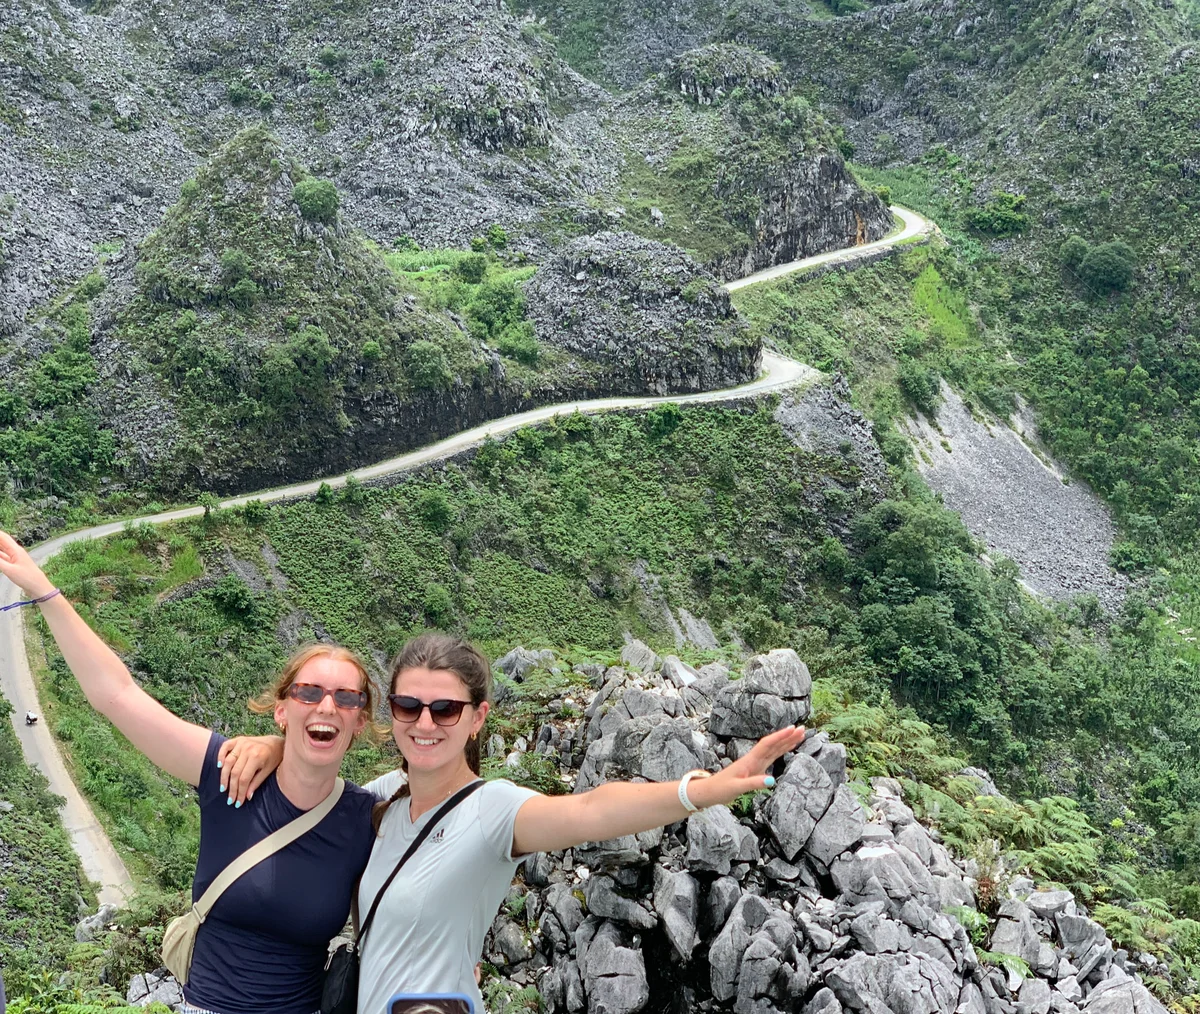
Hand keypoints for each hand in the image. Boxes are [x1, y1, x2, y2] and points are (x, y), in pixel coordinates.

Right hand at [0, 531, 55, 598]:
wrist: (38, 587)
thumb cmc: (27, 578)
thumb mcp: (10, 570)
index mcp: (16, 550)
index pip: (3, 537)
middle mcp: (16, 552)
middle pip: (2, 541)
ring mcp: (15, 558)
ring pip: (2, 549)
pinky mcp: (14, 565)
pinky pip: (3, 557)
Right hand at [217, 735, 283, 804]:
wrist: (277, 742)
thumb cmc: (274, 757)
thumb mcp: (268, 771)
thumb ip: (256, 783)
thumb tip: (247, 797)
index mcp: (257, 757)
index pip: (244, 779)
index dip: (240, 792)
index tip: (238, 802)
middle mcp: (248, 749)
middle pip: (235, 772)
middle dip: (232, 788)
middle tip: (230, 800)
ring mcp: (242, 743)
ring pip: (228, 762)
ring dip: (224, 776)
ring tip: (223, 788)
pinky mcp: (238, 739)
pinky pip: (225, 746)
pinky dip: (220, 755)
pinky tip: (219, 766)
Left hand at [690, 725, 806, 808]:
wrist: (710, 791)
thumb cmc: (721, 789)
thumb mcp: (737, 788)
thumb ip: (754, 784)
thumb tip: (772, 780)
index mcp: (750, 761)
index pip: (767, 745)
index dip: (780, 737)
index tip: (792, 729)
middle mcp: (753, 759)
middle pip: (773, 744)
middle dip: (787, 737)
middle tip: (802, 729)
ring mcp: (755, 764)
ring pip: (774, 750)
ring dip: (786, 742)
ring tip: (799, 735)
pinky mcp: (755, 769)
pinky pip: (771, 757)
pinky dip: (780, 752)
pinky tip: (787, 748)